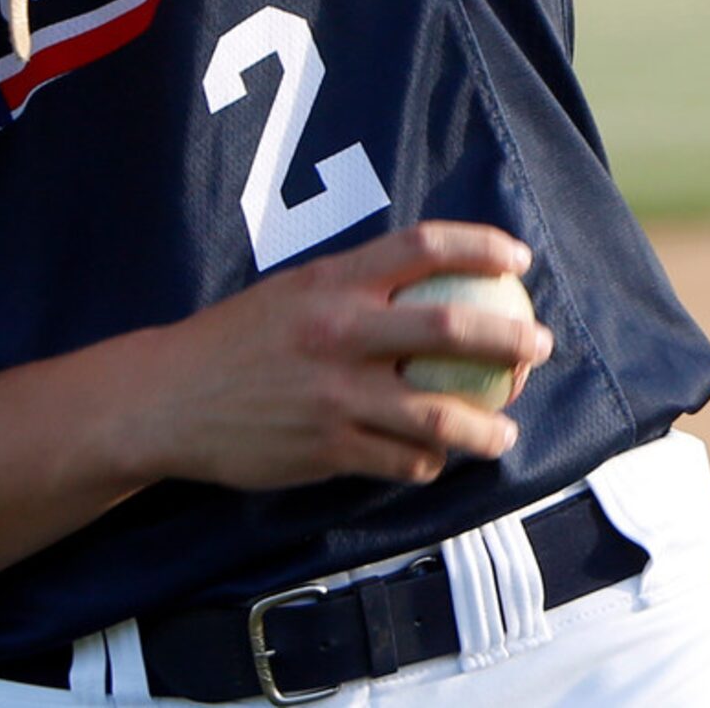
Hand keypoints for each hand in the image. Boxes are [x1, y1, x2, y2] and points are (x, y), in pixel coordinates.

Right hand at [131, 223, 552, 490]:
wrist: (171, 397)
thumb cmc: (235, 339)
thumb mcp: (292, 291)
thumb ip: (351, 286)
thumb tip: (422, 280)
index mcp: (331, 281)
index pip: (421, 248)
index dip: (481, 248)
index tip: (519, 259)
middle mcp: (339, 332)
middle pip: (448, 331)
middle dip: (509, 340)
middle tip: (538, 346)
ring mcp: (337, 395)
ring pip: (438, 415)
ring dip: (486, 427)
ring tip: (504, 432)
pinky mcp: (330, 448)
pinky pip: (403, 460)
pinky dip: (429, 461)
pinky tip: (436, 459)